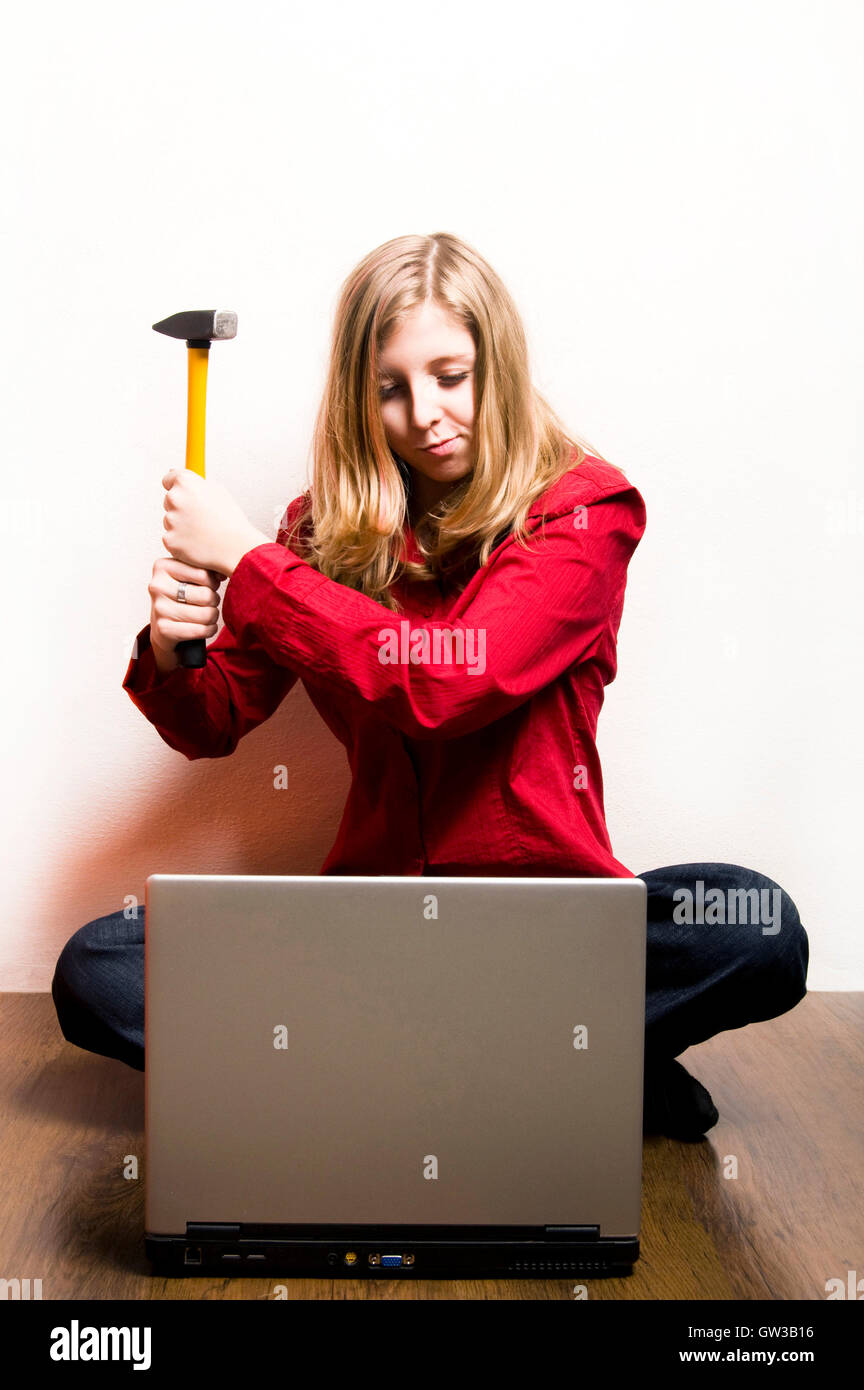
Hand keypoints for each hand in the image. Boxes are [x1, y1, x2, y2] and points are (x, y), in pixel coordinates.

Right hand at [148, 556, 222, 670]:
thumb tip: (223, 573)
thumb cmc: (181, 597)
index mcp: (163, 566)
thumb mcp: (190, 576)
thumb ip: (207, 568)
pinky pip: (201, 630)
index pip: (203, 573)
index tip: (209, 586)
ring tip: (207, 614)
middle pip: (206, 595)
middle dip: (214, 601)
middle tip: (208, 602)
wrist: (164, 627)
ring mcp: (159, 608)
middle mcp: (157, 586)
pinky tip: (205, 627)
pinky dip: (210, 630)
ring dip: (213, 617)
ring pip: (206, 614)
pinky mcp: (164, 628)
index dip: (213, 582)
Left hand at [161, 469, 269, 574]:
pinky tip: (197, 542)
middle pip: (169, 500)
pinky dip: (181, 541)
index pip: (169, 479)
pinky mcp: (169, 540)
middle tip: (202, 517)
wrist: (237, 548)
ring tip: (203, 531)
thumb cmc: (230, 520)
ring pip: (170, 520)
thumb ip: (195, 482)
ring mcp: (170, 520)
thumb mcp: (217, 491)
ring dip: (181, 525)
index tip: (184, 494)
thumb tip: (175, 472)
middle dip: (181, 507)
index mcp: (186, 483)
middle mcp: (175, 498)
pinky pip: (171, 538)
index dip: (177, 487)